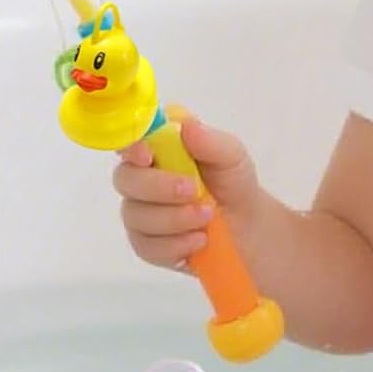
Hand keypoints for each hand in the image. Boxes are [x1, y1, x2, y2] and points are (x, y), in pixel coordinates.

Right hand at [111, 114, 261, 268]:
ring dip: (174, 218)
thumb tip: (186, 126)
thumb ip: (210, 141)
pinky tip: (199, 239)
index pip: (128, 143)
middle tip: (192, 191)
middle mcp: (139, 179)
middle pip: (125, 180)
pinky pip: (146, 246)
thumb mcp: (231, 156)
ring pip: (136, 216)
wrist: (247, 227)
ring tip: (207, 217)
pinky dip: (176, 244)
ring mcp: (139, 213)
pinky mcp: (146, 245)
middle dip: (158, 187)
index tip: (148, 156)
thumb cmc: (232, 183)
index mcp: (156, 150)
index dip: (130, 148)